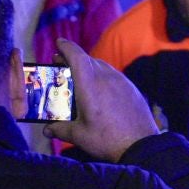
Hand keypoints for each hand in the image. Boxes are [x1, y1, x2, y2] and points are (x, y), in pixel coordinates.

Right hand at [49, 38, 159, 162]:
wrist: (141, 145)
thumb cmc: (107, 139)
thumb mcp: (79, 136)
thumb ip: (60, 129)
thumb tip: (47, 129)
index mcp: (90, 85)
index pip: (77, 57)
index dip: (66, 47)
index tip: (58, 42)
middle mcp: (106, 77)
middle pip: (88, 60)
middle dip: (74, 58)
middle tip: (62, 64)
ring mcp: (121, 81)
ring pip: (101, 66)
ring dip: (88, 66)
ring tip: (79, 76)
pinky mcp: (131, 88)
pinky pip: (113, 74)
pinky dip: (101, 75)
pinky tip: (99, 88)